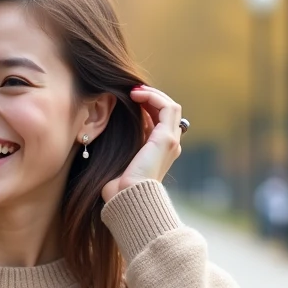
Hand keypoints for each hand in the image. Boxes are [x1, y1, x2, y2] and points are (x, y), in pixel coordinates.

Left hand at [101, 85, 183, 202]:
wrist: (126, 197)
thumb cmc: (118, 183)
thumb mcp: (121, 156)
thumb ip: (125, 140)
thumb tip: (116, 120)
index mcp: (160, 150)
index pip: (159, 120)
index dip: (147, 105)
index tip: (128, 98)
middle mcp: (170, 145)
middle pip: (166, 111)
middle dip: (150, 97)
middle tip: (131, 91)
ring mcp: (171, 141)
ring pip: (170, 106)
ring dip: (153, 94)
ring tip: (134, 91)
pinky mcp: (166, 138)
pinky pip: (168, 107)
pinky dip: (154, 97)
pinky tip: (137, 95)